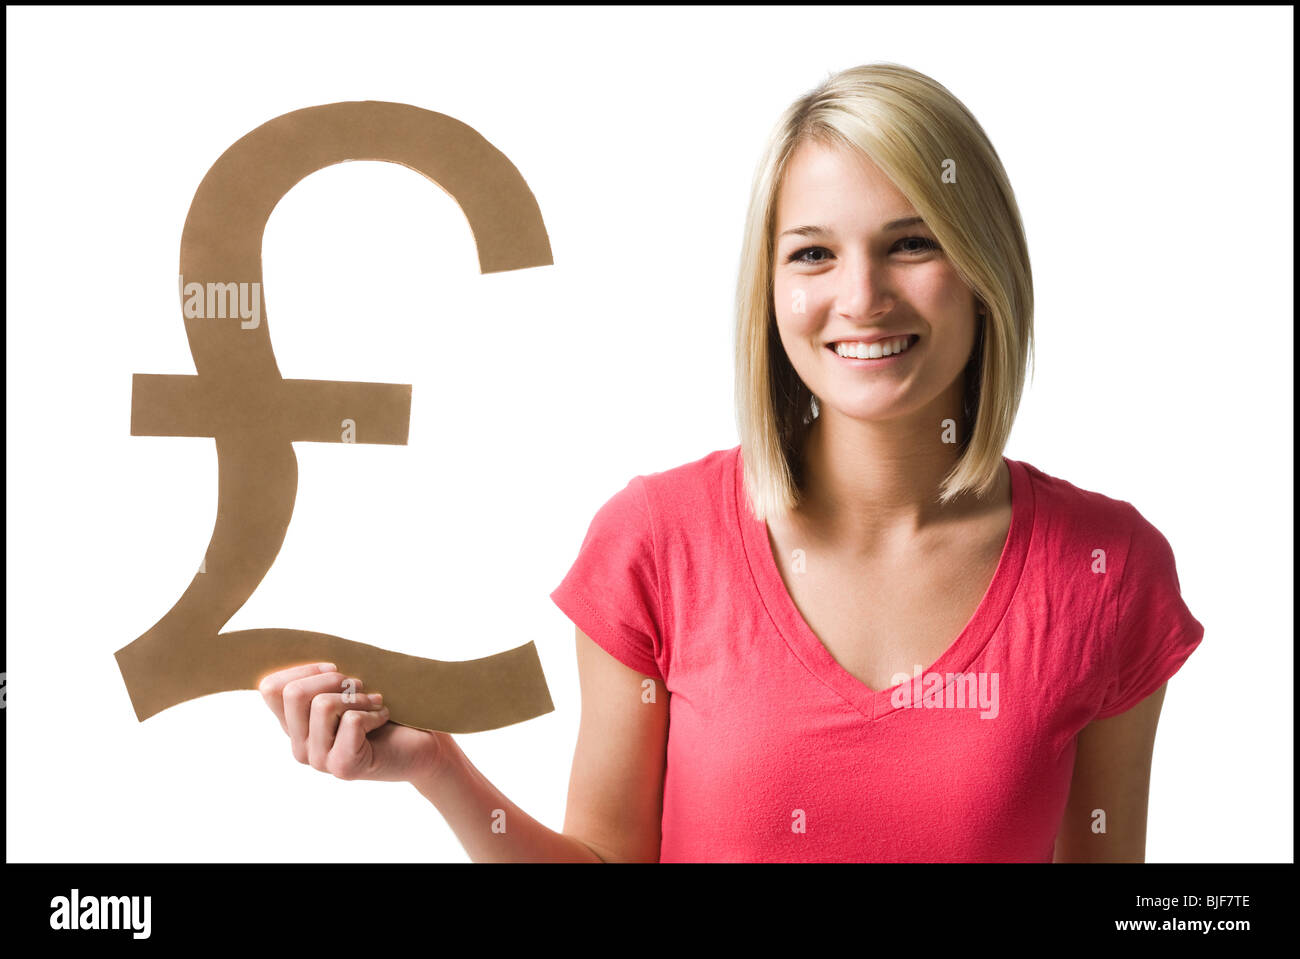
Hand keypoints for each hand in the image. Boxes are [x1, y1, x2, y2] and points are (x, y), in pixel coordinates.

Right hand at [258, 662, 452, 784]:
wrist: (421, 747)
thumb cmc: (384, 712)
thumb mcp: (348, 690)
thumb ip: (322, 678)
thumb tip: (305, 645)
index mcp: (296, 726)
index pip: (270, 688)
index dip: (303, 669)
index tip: (335, 670)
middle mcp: (300, 747)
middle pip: (293, 693)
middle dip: (332, 678)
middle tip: (359, 685)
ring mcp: (319, 760)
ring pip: (322, 705)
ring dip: (358, 696)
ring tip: (375, 702)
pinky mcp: (344, 767)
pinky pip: (351, 722)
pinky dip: (373, 711)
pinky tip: (383, 717)